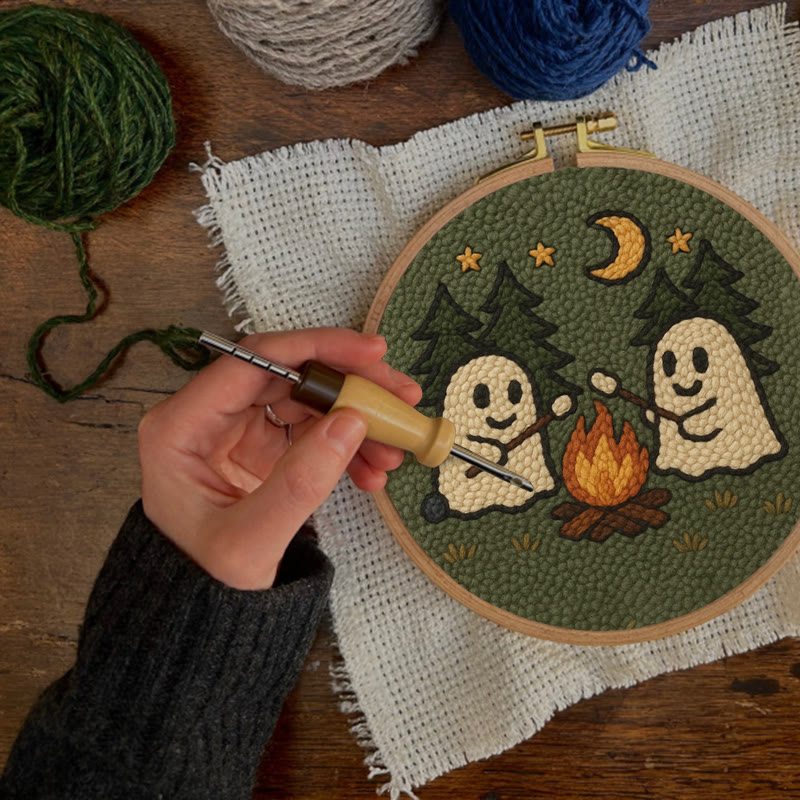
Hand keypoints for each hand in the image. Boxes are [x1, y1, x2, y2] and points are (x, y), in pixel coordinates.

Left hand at [138, 328, 420, 589]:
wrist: (200, 619)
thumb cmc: (205, 583)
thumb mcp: (250, 543)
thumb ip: (300, 482)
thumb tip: (352, 421)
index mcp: (182, 426)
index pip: (254, 361)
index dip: (317, 349)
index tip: (373, 354)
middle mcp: (208, 417)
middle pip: (290, 374)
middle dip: (351, 385)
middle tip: (403, 397)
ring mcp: (238, 431)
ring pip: (310, 401)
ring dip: (359, 419)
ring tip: (395, 452)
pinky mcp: (263, 448)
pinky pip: (316, 431)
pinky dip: (349, 446)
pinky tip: (374, 472)